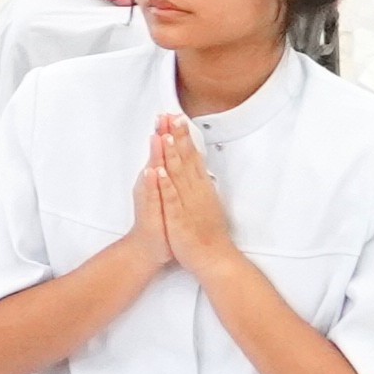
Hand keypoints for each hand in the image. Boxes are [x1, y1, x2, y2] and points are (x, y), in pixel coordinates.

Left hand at [145, 113, 236, 271]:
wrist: (214, 258)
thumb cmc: (208, 233)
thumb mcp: (207, 203)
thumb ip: (202, 185)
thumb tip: (200, 170)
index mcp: (200, 187)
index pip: (193, 156)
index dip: (185, 137)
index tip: (179, 118)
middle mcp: (195, 191)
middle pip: (186, 159)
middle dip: (178, 137)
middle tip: (172, 115)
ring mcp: (187, 203)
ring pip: (179, 174)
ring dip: (173, 154)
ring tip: (166, 134)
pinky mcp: (179, 218)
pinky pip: (171, 199)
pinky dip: (166, 184)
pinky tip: (159, 170)